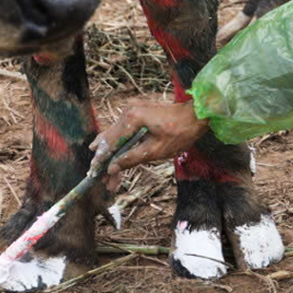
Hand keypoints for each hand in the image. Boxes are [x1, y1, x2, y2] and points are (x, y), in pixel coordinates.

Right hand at [93, 100, 208, 188]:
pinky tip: (117, 163)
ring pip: (116, 138)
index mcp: (131, 118)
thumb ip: (130, 159)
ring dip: (113, 157)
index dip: (101, 161)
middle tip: (102, 181)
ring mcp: (133, 112)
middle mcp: (128, 111)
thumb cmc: (179, 133)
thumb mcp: (154, 151)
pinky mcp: (138, 115)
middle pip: (110, 140)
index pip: (109, 142)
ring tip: (110, 179)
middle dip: (106, 162)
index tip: (95, 175)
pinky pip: (125, 133)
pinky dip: (122, 149)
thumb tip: (111, 169)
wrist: (196, 116)